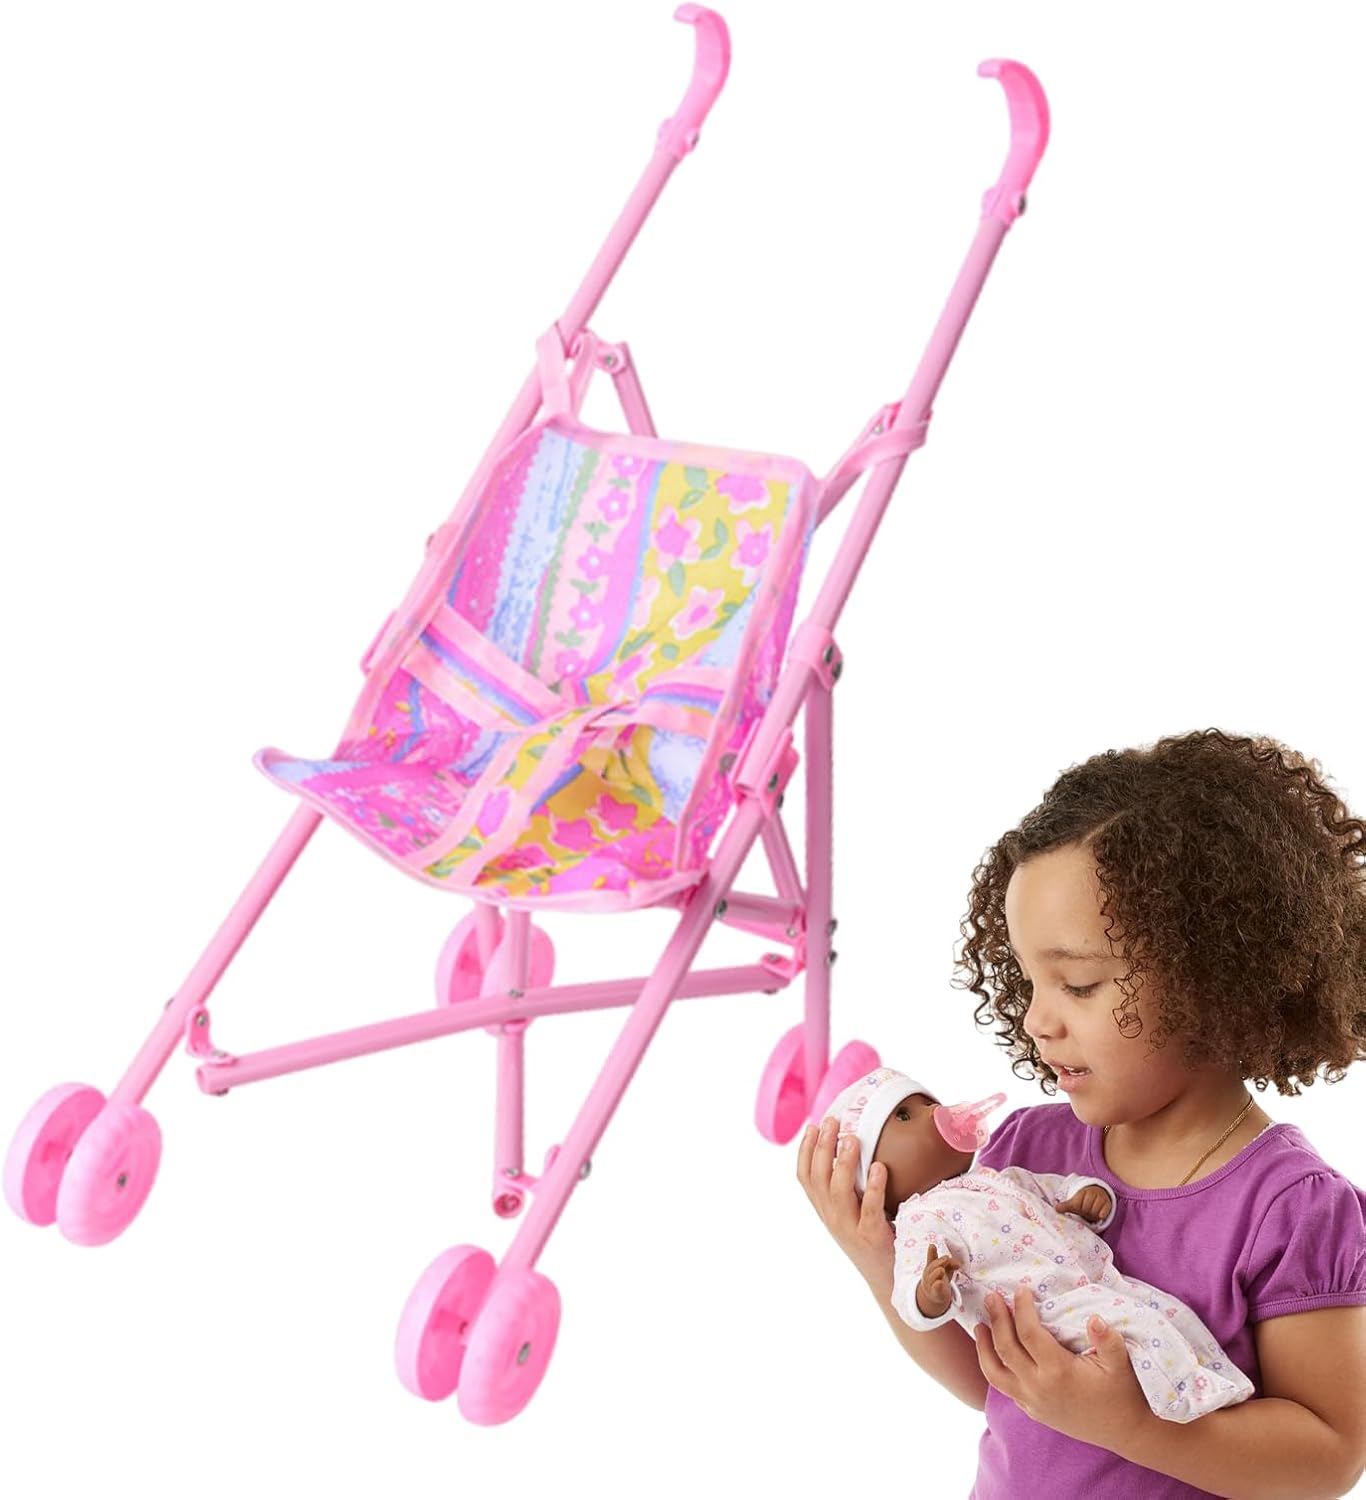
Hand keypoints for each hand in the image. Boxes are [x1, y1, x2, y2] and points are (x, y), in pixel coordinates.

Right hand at [796, 1117, 893, 1293]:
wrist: (889, 1280)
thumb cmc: (874, 1237)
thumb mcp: (852, 1212)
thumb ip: (848, 1186)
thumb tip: (854, 1145)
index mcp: (824, 1210)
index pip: (804, 1177)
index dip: (805, 1150)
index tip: (813, 1126)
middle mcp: (832, 1218)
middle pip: (818, 1178)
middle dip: (823, 1147)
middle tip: (832, 1121)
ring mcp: (850, 1228)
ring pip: (838, 1191)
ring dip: (844, 1162)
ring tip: (852, 1138)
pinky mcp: (872, 1237)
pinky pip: (870, 1209)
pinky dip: (873, 1187)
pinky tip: (879, 1167)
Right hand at [917, 1242, 961, 1318]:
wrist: (933, 1295)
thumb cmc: (940, 1278)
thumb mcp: (946, 1269)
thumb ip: (951, 1264)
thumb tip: (959, 1263)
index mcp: (931, 1266)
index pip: (931, 1258)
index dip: (931, 1252)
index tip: (932, 1246)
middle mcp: (929, 1274)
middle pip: (932, 1267)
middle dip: (939, 1262)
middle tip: (946, 1259)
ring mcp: (930, 1283)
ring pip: (932, 1277)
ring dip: (936, 1273)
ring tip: (941, 1270)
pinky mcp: (935, 1293)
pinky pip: (935, 1289)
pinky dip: (937, 1286)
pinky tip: (939, 1283)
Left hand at [974, 1287, 1151, 1451]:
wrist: (1126, 1432)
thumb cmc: (1123, 1392)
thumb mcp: (1121, 1363)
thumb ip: (1108, 1339)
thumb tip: (1094, 1317)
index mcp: (1058, 1372)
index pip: (1028, 1333)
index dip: (1021, 1309)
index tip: (1020, 1290)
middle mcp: (1039, 1388)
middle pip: (1005, 1348)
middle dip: (996, 1319)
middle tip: (991, 1297)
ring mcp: (1033, 1403)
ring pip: (994, 1374)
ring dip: (984, 1348)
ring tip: (979, 1326)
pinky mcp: (1033, 1412)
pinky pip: (1005, 1388)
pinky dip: (994, 1368)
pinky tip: (994, 1353)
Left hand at [1054, 1185, 1111, 1222]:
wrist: (1098, 1194)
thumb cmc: (1084, 1200)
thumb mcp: (1074, 1202)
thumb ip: (1065, 1206)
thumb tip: (1056, 1209)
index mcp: (1082, 1191)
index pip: (1077, 1204)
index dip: (1077, 1208)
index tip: (1078, 1208)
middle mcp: (1092, 1193)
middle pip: (1086, 1208)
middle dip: (1085, 1212)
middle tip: (1085, 1211)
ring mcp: (1101, 1198)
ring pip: (1094, 1212)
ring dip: (1092, 1214)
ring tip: (1091, 1212)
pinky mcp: (1108, 1204)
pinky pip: (1103, 1213)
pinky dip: (1100, 1215)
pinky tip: (1099, 1215)